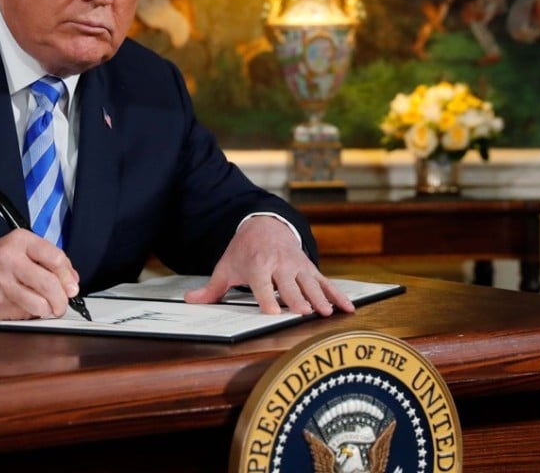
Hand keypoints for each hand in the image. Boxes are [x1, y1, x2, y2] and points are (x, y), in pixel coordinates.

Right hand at [0, 229, 79, 319]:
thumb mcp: (19, 249)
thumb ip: (48, 261)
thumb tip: (72, 282)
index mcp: (19, 241)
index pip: (55, 258)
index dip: (68, 277)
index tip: (72, 288)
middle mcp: (9, 259)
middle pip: (49, 284)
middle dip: (62, 300)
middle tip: (62, 305)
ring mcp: (1, 283)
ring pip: (39, 304)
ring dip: (48, 311)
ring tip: (46, 308)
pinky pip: (24, 315)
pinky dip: (30, 314)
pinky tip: (24, 307)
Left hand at [183, 215, 354, 315]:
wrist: (264, 225)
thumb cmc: (243, 252)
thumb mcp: (226, 266)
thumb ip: (211, 288)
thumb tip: (190, 301)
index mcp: (257, 265)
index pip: (262, 285)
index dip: (267, 299)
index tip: (274, 313)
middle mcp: (279, 264)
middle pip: (289, 285)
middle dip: (297, 299)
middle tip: (306, 313)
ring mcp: (297, 266)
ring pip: (310, 283)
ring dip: (320, 298)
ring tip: (328, 313)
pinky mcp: (310, 268)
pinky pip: (326, 282)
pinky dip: (338, 294)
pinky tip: (348, 308)